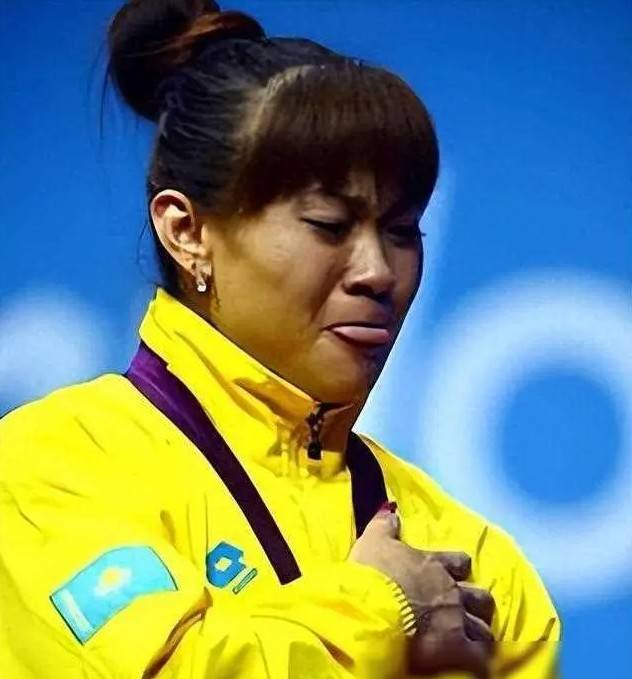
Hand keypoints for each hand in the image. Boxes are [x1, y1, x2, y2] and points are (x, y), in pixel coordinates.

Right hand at [348, 507, 494, 677]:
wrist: (372, 608)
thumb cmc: (371, 573)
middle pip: (480, 597)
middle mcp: (451, 590)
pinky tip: (476, 666)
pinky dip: (479, 662)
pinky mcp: (457, 649)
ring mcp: (457, 620)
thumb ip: (385, 525)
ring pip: (483, 628)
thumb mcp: (373, 541)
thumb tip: (391, 510)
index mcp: (432, 564)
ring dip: (480, 635)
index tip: (458, 571)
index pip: (459, 561)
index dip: (460, 567)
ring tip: (476, 643)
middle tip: (471, 612)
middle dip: (478, 605)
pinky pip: (479, 659)